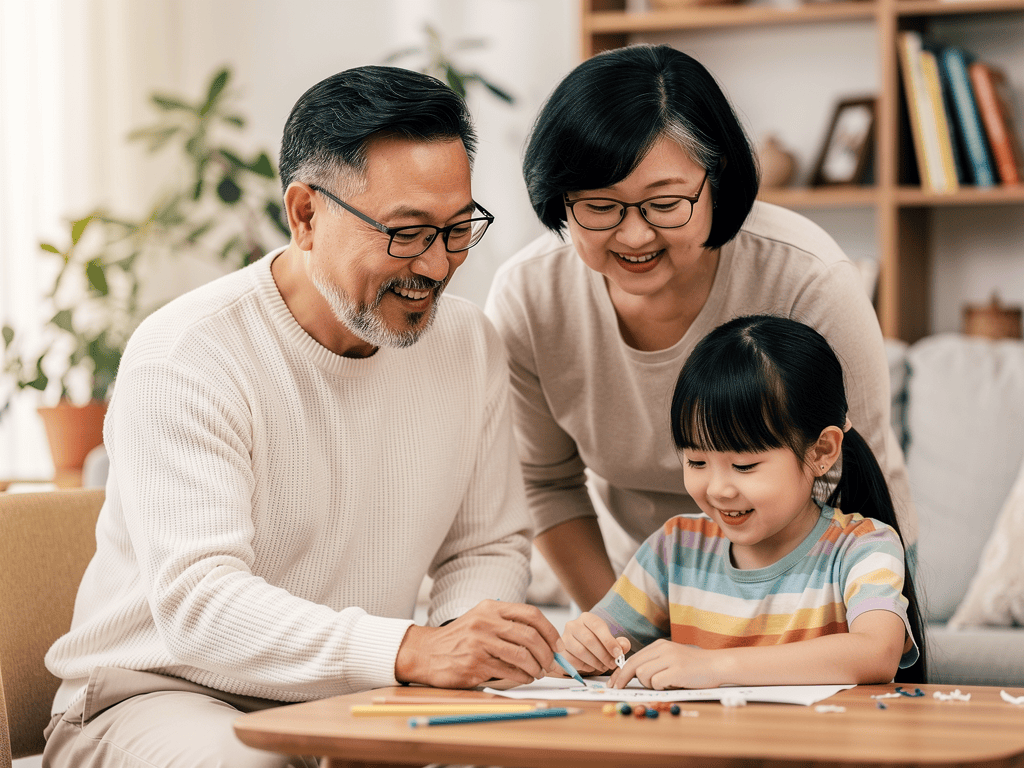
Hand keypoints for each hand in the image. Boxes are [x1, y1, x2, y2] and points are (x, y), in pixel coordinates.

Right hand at [395, 599, 560, 688]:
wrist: (426, 652)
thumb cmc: (460, 638)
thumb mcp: (481, 620)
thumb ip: (508, 625)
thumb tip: (545, 642)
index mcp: (491, 608)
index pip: (531, 614)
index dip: (550, 630)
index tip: (558, 645)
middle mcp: (486, 622)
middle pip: (530, 636)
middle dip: (546, 653)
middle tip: (550, 663)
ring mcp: (480, 643)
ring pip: (522, 656)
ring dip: (536, 668)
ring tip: (537, 673)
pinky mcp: (475, 664)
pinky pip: (509, 672)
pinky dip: (522, 677)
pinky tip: (524, 678)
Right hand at [560, 612, 630, 673]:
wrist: (581, 650)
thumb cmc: (597, 644)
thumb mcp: (610, 641)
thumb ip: (620, 643)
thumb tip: (624, 646)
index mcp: (587, 618)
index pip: (597, 626)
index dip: (609, 641)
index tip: (618, 653)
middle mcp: (573, 625)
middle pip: (589, 640)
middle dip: (604, 655)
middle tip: (612, 664)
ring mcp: (564, 638)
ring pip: (581, 651)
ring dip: (595, 662)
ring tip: (604, 666)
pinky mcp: (560, 651)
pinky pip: (573, 661)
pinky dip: (585, 666)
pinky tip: (592, 667)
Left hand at [610, 639, 717, 689]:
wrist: (717, 665)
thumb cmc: (695, 666)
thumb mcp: (672, 658)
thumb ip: (655, 662)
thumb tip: (633, 675)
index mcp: (659, 645)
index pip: (633, 658)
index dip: (620, 672)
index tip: (613, 683)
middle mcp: (663, 649)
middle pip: (633, 665)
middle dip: (622, 679)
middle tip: (616, 689)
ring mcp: (670, 659)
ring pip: (643, 675)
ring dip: (650, 684)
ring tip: (665, 684)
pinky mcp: (677, 670)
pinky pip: (657, 682)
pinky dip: (661, 688)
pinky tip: (673, 684)